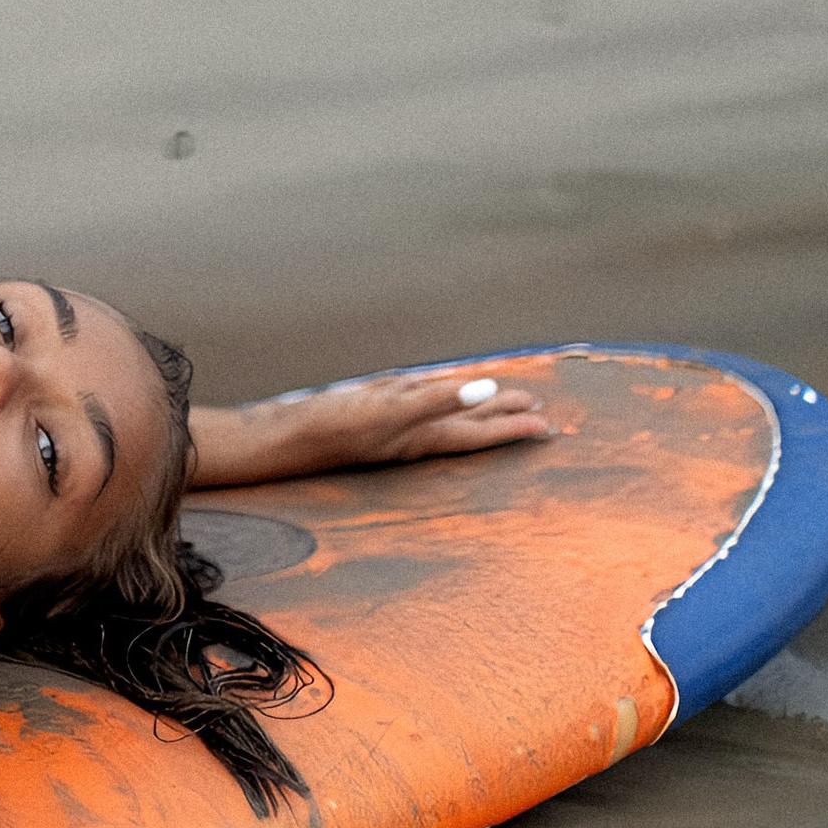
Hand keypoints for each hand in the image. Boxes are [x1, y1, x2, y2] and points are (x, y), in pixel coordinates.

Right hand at [191, 372, 550, 484]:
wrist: (281, 439)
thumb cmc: (335, 427)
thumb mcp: (392, 408)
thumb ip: (441, 398)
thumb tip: (489, 388)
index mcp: (424, 436)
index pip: (480, 432)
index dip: (514, 429)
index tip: (547, 428)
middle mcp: (413, 432)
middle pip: (467, 423)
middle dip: (502, 417)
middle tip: (537, 413)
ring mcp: (391, 424)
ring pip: (444, 412)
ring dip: (474, 407)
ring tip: (500, 401)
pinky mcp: (370, 412)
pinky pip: (415, 402)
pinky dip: (435, 395)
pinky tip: (436, 389)